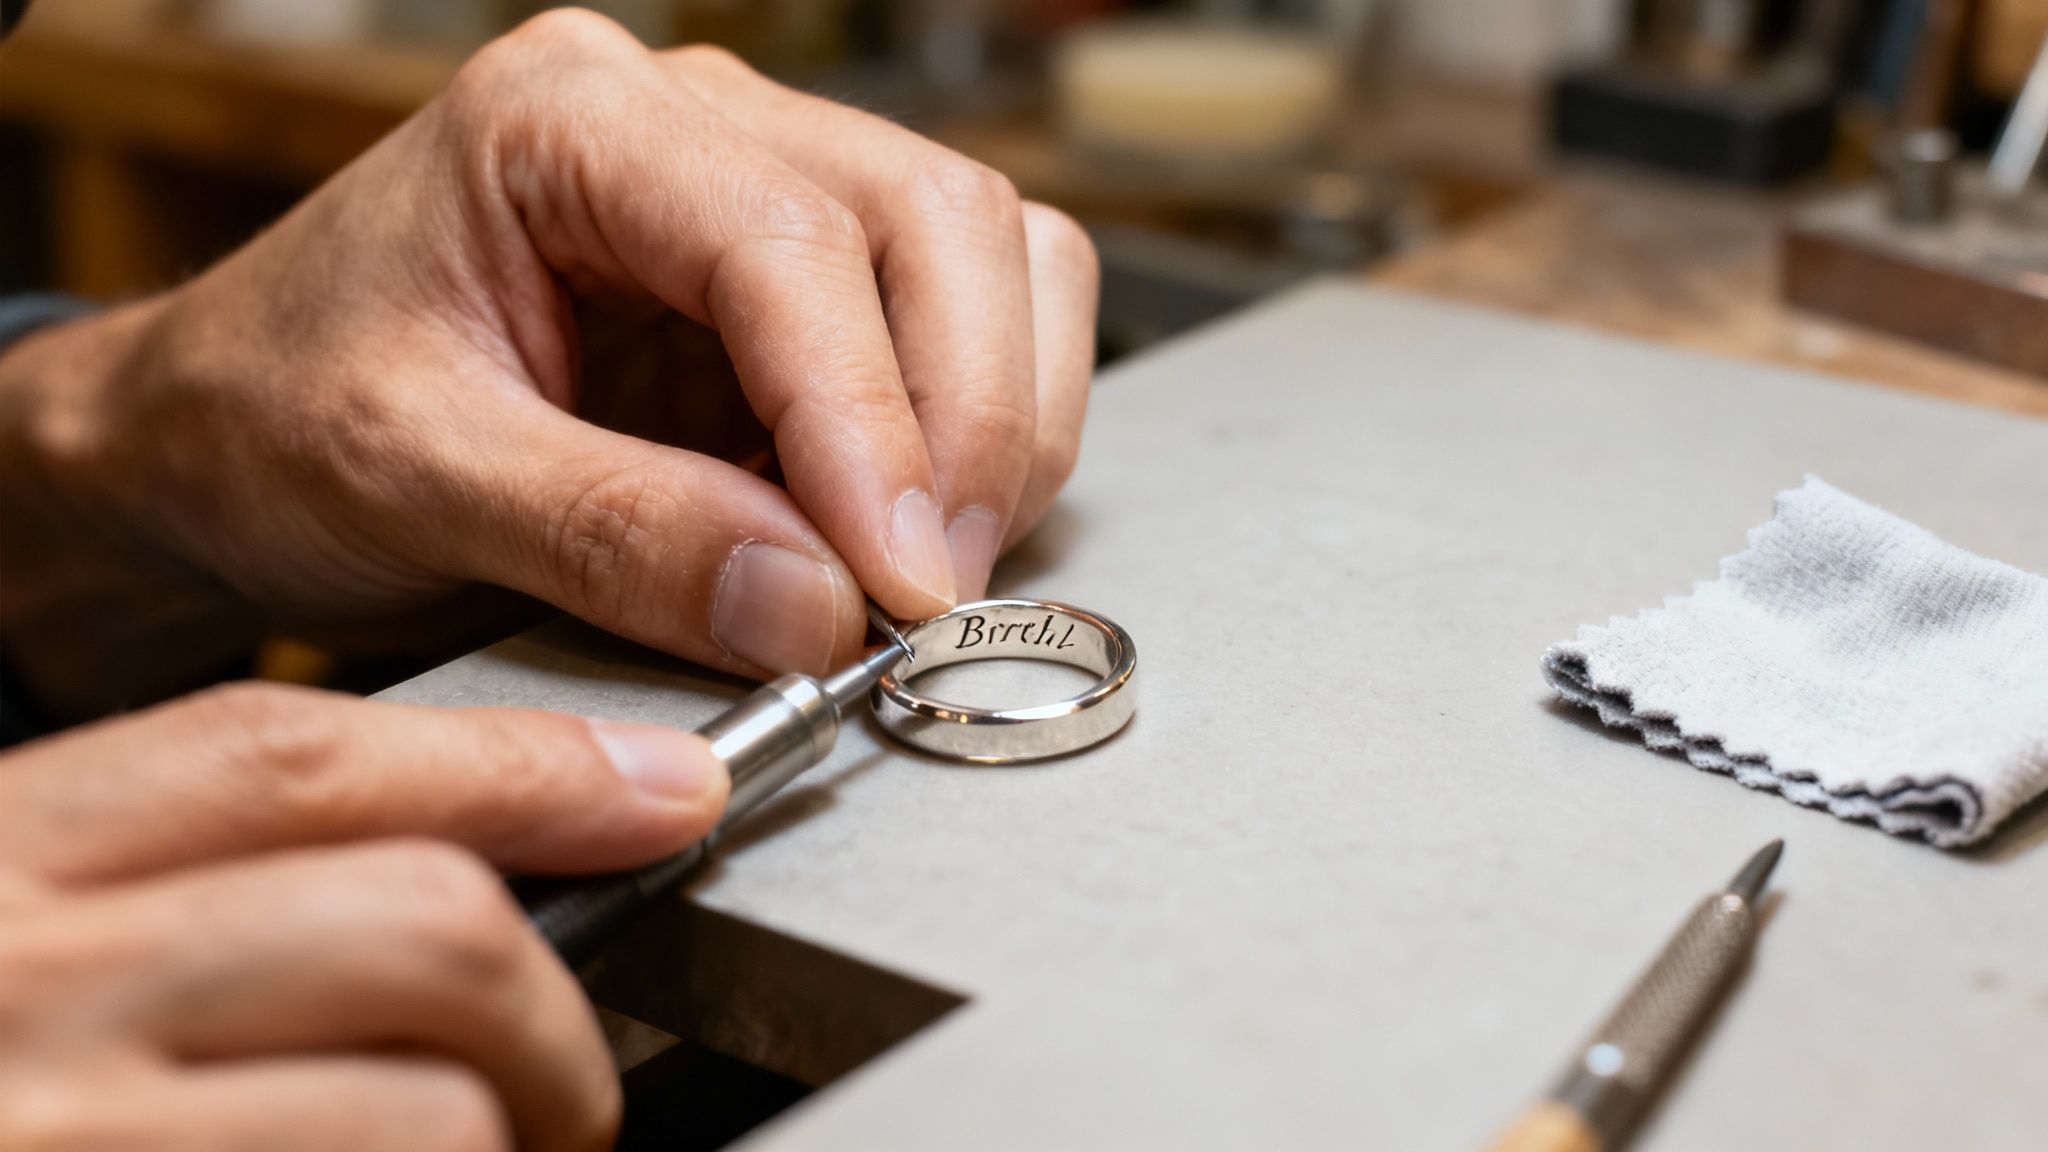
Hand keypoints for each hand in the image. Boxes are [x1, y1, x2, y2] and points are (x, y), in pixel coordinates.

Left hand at [0, 10, 1097, 717]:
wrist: (229, 437)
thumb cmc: (275, 418)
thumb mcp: (411, 480)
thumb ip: (617, 535)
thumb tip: (817, 607)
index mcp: (568, 121)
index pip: (789, 240)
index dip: (869, 419)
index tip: (895, 578)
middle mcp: (690, 125)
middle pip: (933, 219)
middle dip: (966, 423)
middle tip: (928, 593)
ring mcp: (764, 193)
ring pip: (991, 255)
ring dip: (1001, 424)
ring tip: (925, 568)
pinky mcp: (806, 290)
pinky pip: (973, 322)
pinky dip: (985, 432)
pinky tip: (911, 527)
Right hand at [0, 682, 728, 1150]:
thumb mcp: (4, 952)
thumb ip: (162, 904)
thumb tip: (462, 885)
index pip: (291, 758)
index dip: (517, 768)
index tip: (654, 790)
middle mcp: (10, 990)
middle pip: (418, 923)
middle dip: (551, 1013)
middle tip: (560, 1088)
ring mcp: (53, 1141)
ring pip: (433, 1111)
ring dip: (505, 1149)